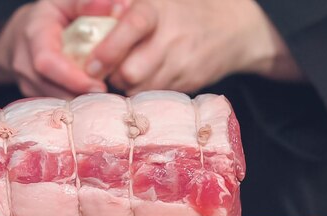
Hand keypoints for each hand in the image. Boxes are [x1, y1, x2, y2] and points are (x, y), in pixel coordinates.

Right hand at [0, 0, 121, 98]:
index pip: (47, 62)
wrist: (21, 33)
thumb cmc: (51, 15)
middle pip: (50, 88)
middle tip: (108, 100)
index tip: (99, 86)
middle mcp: (24, 62)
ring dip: (78, 105)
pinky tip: (91, 104)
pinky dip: (73, 106)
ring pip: (52, 101)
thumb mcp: (67, 2)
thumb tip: (122, 7)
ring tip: (103, 104)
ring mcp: (26, 82)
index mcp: (34, 34)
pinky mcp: (33, 95)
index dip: (72, 78)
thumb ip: (90, 4)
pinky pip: (53, 106)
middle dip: (80, 96)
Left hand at [85, 0, 303, 94]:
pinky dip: (145, 92)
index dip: (109, 48)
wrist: (235, 29)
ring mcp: (183, 63)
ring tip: (127, 74)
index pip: (132, 26)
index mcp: (158, 10)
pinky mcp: (190, 84)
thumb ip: (125, 9)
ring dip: (127, 86)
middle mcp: (172, 37)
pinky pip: (156, 95)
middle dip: (113, 75)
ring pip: (141, 88)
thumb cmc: (182, 12)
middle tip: (107, 71)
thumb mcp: (157, 0)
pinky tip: (146, 79)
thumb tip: (92, 17)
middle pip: (131, 71)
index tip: (91, 65)